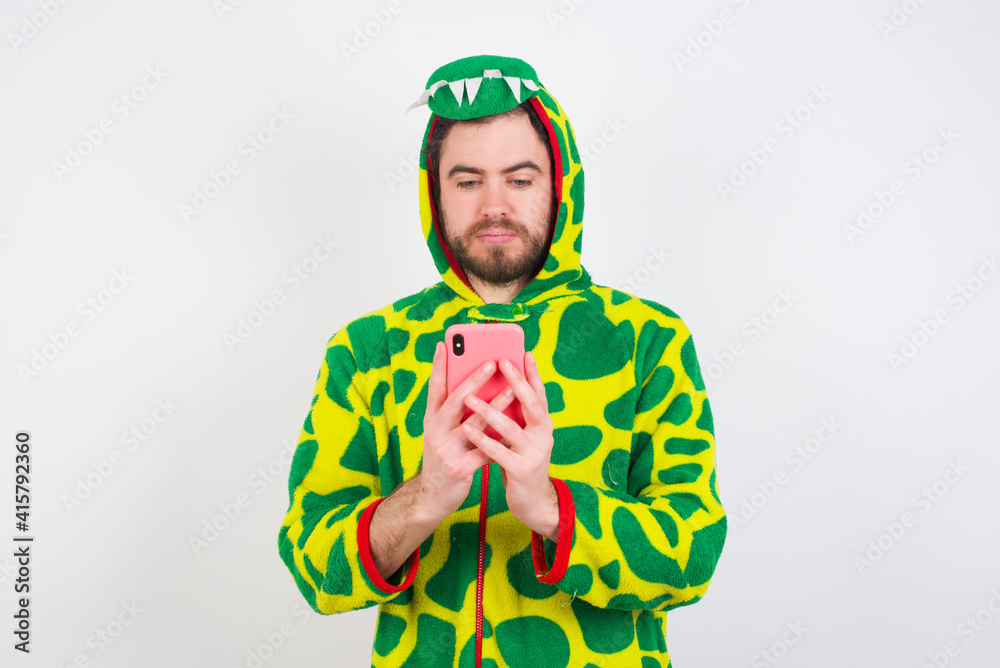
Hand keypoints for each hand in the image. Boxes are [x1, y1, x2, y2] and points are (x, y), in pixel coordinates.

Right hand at [418, 341, 516, 522]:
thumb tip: (473, 387)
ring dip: (496, 405)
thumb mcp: (440, 433)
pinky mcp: (460, 468)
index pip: (433, 389)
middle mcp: (436, 432)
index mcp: (431, 421)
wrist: (432, 497)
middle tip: (492, 362)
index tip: (445, 344)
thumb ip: (453, 413)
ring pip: (476, 423)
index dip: (439, 367)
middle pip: (455, 401)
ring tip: (513, 389)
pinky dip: (501, 438)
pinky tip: (516, 428)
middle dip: (474, 380)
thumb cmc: (443, 458)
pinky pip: (486, 449)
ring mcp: (447, 450)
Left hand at [461, 351, 556, 532]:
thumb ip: (514, 415)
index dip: (533, 373)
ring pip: (511, 428)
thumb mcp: (521, 436)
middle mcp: (544, 435)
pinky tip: (467, 429)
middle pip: (532, 404)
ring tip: (469, 396)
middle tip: (500, 362)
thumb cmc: (521, 461)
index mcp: (543, 424)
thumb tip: (496, 387)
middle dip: (516, 381)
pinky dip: (482, 439)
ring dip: (489, 410)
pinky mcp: (522, 470)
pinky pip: (499, 452)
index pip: (539, 393)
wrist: (533, 501)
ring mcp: (535, 453)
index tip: (525, 352)